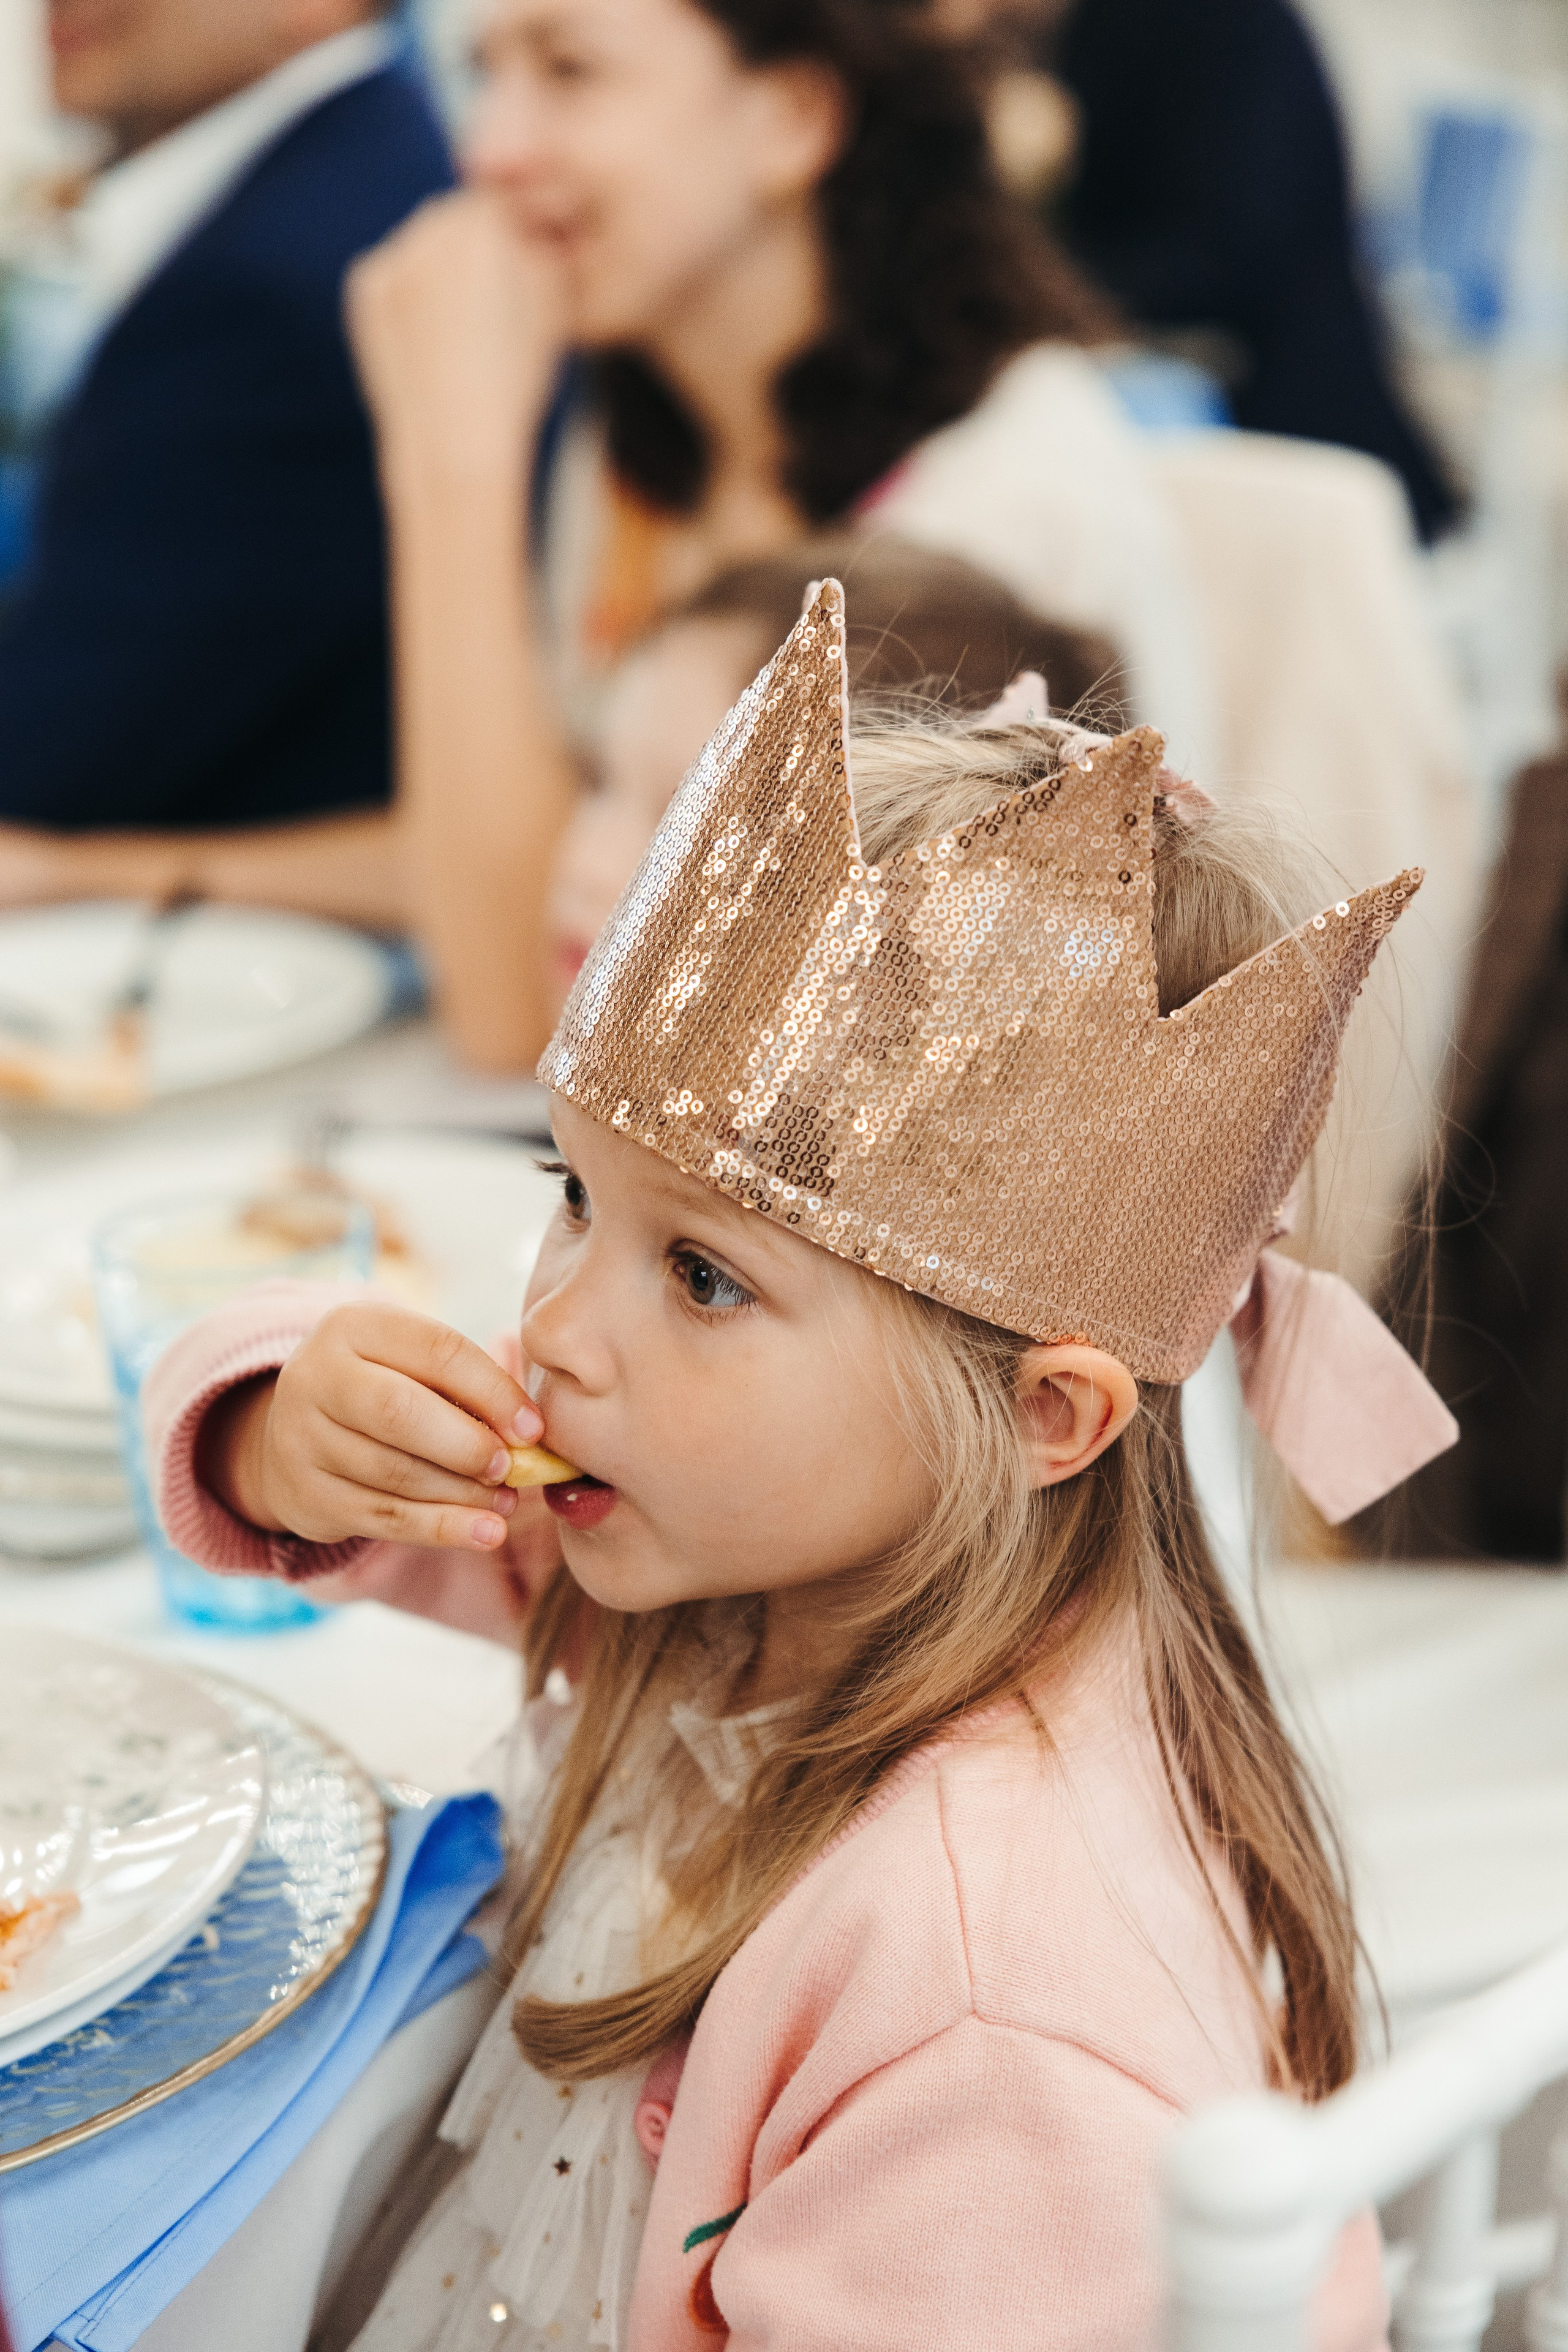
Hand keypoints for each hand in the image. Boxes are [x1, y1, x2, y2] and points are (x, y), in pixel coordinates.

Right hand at [213, 1303, 546, 1552]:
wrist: (296, 1435)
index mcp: (353, 1326)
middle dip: (468, 1445)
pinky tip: (483, 1533)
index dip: (493, 1391)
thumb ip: (466, 1387)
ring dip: (462, 1493)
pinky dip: (441, 1528)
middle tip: (512, 1468)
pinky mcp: (306, 1495)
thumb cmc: (383, 1389)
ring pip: (394, 1472)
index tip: (535, 1429)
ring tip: (507, 1501)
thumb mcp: (412, 1365)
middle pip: (401, 1412)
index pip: (436, 1350)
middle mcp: (316, 1376)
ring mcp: (302, 1438)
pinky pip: (383, 1517)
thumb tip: (531, 1436)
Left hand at [345, 186, 566, 490]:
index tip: (521, 282)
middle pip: (460, 217)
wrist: (455, 443)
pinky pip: (394, 273)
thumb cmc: (518, 378)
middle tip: (489, 309)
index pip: (503, 203)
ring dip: (442, 271)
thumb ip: (543, 246)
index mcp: (486, 224)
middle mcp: (432, 226)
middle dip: (476, 250)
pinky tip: (430, 340)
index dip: (517, 238)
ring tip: (461, 330)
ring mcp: (393, 254)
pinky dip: (411, 297)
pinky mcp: (366, 285)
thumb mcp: (554, 305)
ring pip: (424, 242)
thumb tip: (530, 224)